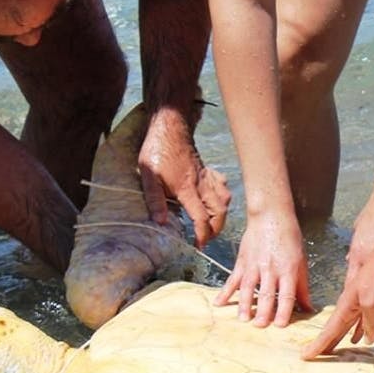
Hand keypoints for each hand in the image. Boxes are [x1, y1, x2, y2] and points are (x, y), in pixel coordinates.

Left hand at [138, 110, 230, 247]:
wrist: (169, 127)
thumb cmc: (157, 150)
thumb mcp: (148, 175)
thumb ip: (154, 199)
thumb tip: (160, 222)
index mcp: (186, 189)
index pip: (201, 217)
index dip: (202, 234)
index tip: (198, 245)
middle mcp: (201, 185)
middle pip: (219, 212)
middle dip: (216, 229)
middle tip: (205, 238)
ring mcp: (207, 177)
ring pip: (225, 200)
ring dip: (221, 215)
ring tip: (211, 223)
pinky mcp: (208, 171)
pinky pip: (223, 185)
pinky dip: (223, 196)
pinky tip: (214, 200)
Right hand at [214, 210, 311, 326]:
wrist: (271, 216)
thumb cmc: (289, 238)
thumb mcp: (301, 261)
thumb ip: (302, 287)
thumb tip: (308, 309)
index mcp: (288, 269)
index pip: (286, 294)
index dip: (283, 311)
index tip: (280, 325)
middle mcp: (270, 269)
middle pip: (267, 294)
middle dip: (263, 312)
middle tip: (259, 326)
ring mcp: (254, 265)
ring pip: (249, 288)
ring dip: (245, 305)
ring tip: (243, 319)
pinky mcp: (242, 262)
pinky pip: (233, 279)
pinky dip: (225, 292)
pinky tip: (219, 303)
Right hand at [302, 247, 373, 358]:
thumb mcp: (372, 302)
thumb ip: (369, 322)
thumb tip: (367, 339)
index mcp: (346, 305)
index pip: (329, 330)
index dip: (318, 344)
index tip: (305, 355)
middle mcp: (351, 304)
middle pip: (335, 328)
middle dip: (325, 342)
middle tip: (314, 356)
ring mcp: (363, 301)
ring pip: (349, 324)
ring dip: (342, 337)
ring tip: (335, 350)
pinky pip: (365, 319)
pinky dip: (362, 329)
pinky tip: (364, 336)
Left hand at [349, 196, 373, 325]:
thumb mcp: (359, 230)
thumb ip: (355, 248)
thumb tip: (350, 259)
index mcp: (357, 257)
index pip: (350, 287)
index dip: (348, 305)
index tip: (344, 321)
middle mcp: (370, 264)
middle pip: (364, 297)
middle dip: (359, 319)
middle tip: (356, 337)